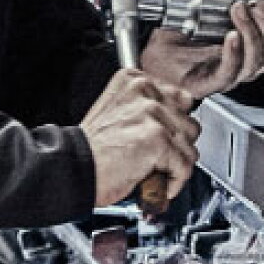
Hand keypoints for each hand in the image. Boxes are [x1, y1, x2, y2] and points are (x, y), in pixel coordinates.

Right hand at [80, 68, 200, 206]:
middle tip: (158, 158)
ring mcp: (152, 114)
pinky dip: (175, 182)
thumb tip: (176, 119)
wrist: (73, 168)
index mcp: (134, 80)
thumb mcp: (116, 111)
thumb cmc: (91, 148)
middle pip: (188, 121)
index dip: (173, 124)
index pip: (179, 97)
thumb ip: (146, 107)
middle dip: (176, 145)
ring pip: (189, 145)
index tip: (163, 138)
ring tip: (156, 171)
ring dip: (176, 164)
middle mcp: (144, 91)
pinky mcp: (158, 140)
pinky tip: (157, 184)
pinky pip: (185, 165)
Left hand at [140, 0, 263, 98]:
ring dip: (252, 32)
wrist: (153, 51)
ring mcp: (228, 75)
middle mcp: (244, 62)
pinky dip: (233, 52)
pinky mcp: (208, 83)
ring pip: (256, 62)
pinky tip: (231, 35)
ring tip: (238, 10)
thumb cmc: (180, 33)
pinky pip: (229, 72)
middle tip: (260, 5)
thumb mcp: (209, 6)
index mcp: (252, 47)